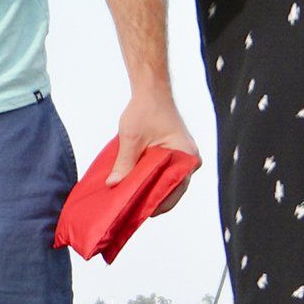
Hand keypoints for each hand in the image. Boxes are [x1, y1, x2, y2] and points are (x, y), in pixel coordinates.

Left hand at [110, 90, 199, 213]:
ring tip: (132, 200)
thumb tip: (113, 185)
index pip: (173, 190)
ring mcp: (184, 158)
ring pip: (167, 182)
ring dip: (151, 190)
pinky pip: (165, 173)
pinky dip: (152, 180)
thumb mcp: (131, 139)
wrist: (152, 90)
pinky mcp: (176, 155)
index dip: (155, 203)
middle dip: (151, 199)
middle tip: (132, 211)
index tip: (137, 213)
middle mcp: (190, 160)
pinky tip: (136, 187)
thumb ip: (124, 164)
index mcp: (186, 156)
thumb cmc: (145, 110)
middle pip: (171, 189)